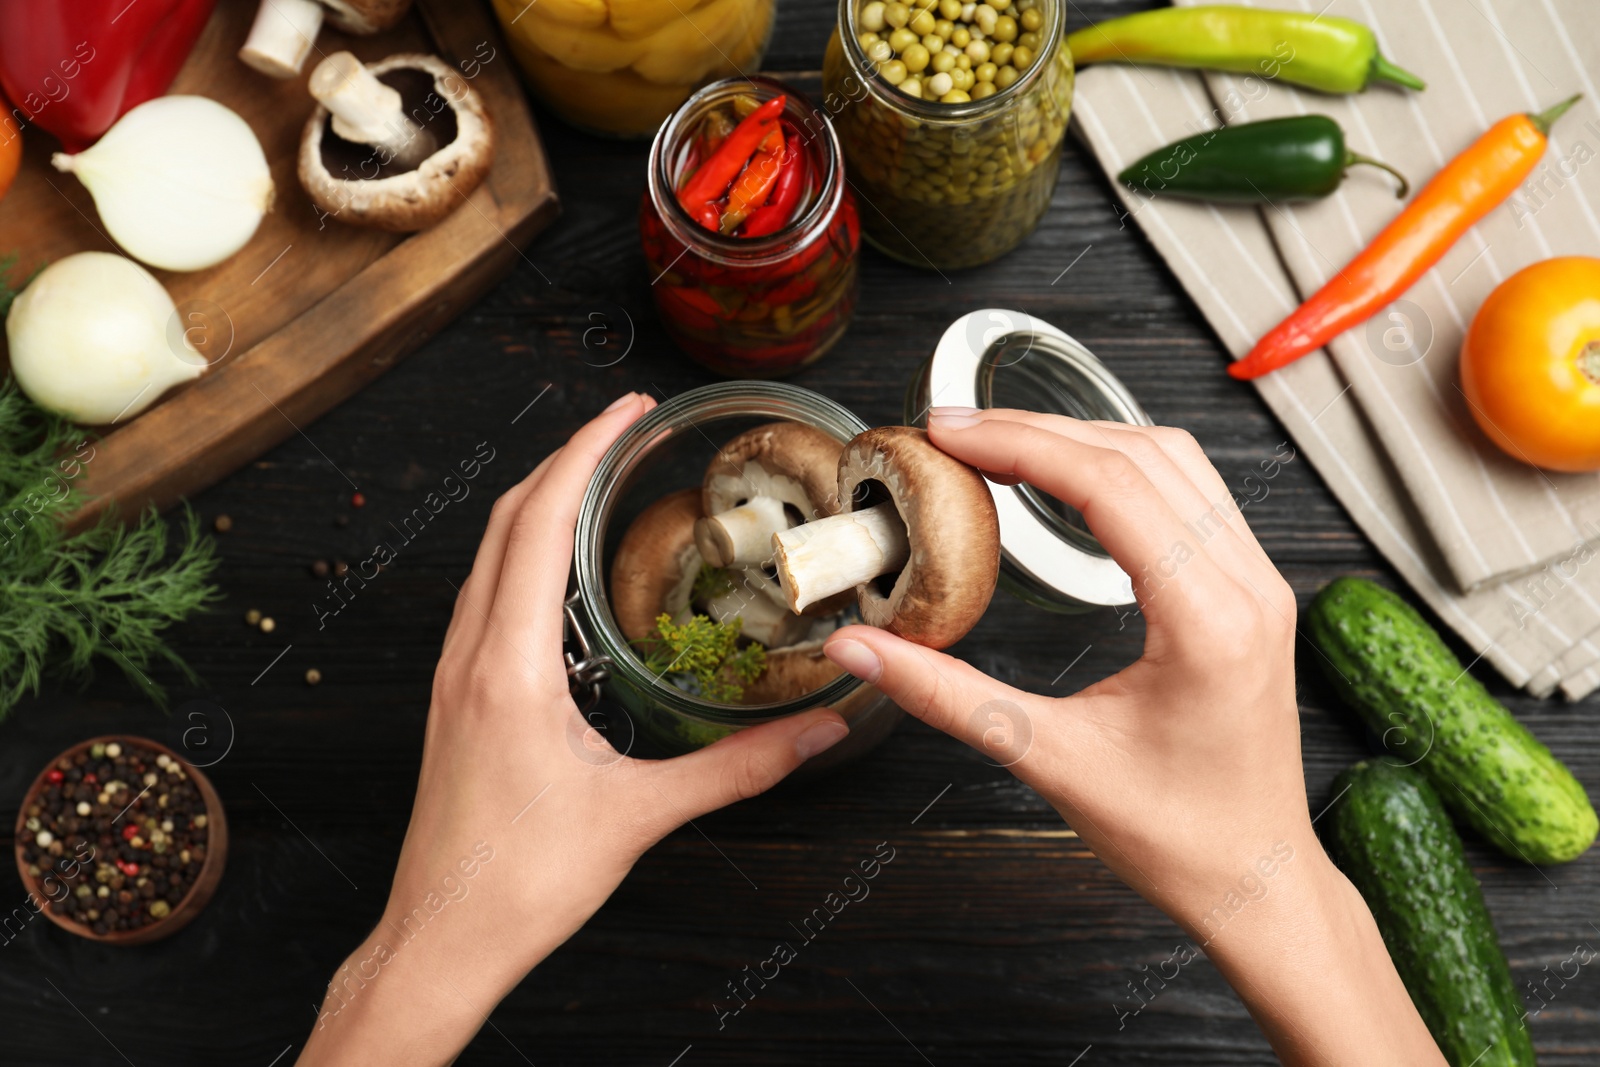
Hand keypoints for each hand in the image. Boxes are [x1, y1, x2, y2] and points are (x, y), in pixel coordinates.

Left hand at [299, 393, 848, 1066]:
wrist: (442, 941)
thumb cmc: (519, 885)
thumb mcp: (639, 818)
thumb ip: (737, 769)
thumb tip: (817, 731)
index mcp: (509, 667)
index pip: (540, 522)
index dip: (585, 452)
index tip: (629, 413)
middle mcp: (470, 657)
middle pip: (506, 519)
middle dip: (565, 458)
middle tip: (626, 428)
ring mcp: (454, 676)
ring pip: (487, 554)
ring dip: (539, 501)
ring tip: (599, 478)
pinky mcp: (457, 700)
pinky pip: (485, 594)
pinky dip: (524, 551)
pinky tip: (563, 571)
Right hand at [822, 408, 1443, 1066]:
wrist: (1255, 879)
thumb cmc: (1175, 836)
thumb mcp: (1049, 759)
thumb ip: (945, 695)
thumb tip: (860, 650)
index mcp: (1208, 619)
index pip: (1110, 487)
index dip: (1021, 444)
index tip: (950, 434)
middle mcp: (1248, 584)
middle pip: (1142, 455)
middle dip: (1041, 429)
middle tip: (956, 429)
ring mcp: (1260, 582)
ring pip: (1175, 461)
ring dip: (1085, 436)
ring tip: (1002, 441)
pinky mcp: (1253, 591)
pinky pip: (1192, 493)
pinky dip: (1124, 465)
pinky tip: (1070, 475)